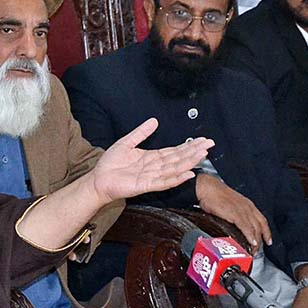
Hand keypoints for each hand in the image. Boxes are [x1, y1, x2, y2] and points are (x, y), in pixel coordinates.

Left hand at [90, 118, 213, 201]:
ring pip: (174, 169)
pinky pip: (163, 182)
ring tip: (202, 155)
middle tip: (209, 145)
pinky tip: (187, 174)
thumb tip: (154, 121)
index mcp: (151, 158)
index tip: (202, 140)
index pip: (174, 151)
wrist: (98, 179)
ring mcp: (151, 177)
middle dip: (194, 151)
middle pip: (178, 158)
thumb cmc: (110, 164)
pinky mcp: (145, 186)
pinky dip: (176, 178)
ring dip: (188, 162)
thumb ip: (141, 133)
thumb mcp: (126, 143)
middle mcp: (154, 167)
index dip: (188, 146)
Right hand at [195, 173, 271, 250]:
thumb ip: (235, 213)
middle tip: (257, 250)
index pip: (262, 221)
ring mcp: (242, 211)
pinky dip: (250, 236)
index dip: (266, 232)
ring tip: (253, 250)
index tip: (268, 241)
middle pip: (260, 227)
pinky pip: (246, 228)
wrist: (207, 188)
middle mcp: (248, 208)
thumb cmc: (214, 194)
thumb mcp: (230, 203)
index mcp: (247, 204)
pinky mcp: (235, 214)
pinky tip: (251, 243)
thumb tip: (234, 224)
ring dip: (255, 242)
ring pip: (254, 229)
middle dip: (261, 240)